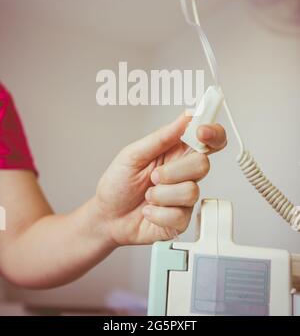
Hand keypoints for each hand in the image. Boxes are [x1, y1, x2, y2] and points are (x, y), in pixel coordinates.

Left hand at [96, 114, 226, 245]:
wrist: (106, 217)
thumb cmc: (118, 184)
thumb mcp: (133, 155)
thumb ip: (162, 137)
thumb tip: (185, 118)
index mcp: (176, 152)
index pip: (208, 140)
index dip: (213, 132)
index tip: (201, 132)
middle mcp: (184, 174)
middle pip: (203, 165)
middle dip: (174, 171)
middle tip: (153, 176)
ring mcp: (184, 198)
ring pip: (190, 191)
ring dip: (161, 194)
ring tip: (147, 196)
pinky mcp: (180, 220)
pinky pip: (179, 215)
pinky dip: (157, 213)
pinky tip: (148, 211)